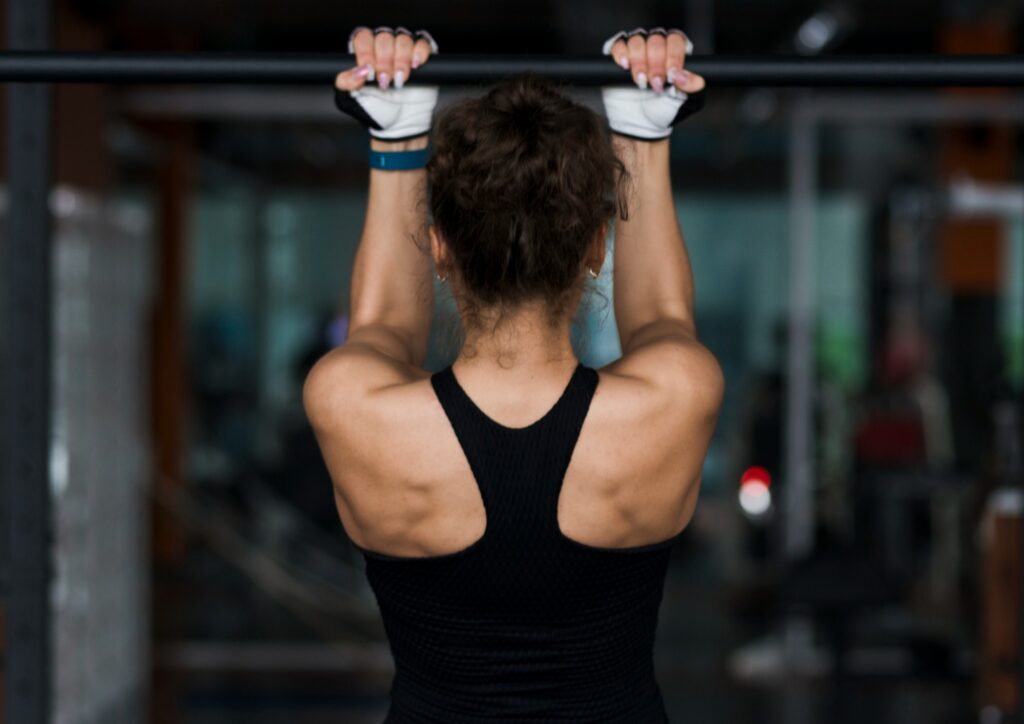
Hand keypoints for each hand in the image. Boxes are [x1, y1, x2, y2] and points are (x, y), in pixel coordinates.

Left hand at [334, 26, 439, 141]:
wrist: (399, 124)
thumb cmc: (375, 109)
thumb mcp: (350, 99)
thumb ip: (344, 83)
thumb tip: (357, 71)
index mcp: (365, 52)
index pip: (363, 38)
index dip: (366, 54)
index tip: (369, 74)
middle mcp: (383, 47)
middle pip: (383, 38)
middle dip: (384, 62)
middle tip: (385, 82)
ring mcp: (403, 49)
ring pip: (403, 40)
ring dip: (401, 61)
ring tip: (400, 80)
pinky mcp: (421, 55)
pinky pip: (422, 43)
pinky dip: (419, 53)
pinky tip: (415, 66)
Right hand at [600, 28, 706, 140]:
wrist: (641, 123)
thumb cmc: (664, 109)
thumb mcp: (685, 102)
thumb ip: (693, 88)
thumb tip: (687, 77)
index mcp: (674, 53)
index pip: (675, 42)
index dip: (673, 57)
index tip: (671, 76)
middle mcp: (656, 48)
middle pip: (656, 40)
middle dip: (656, 64)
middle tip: (655, 84)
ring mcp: (637, 50)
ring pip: (637, 41)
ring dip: (639, 61)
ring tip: (640, 81)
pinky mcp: (619, 57)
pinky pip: (618, 45)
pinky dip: (621, 53)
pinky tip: (625, 66)